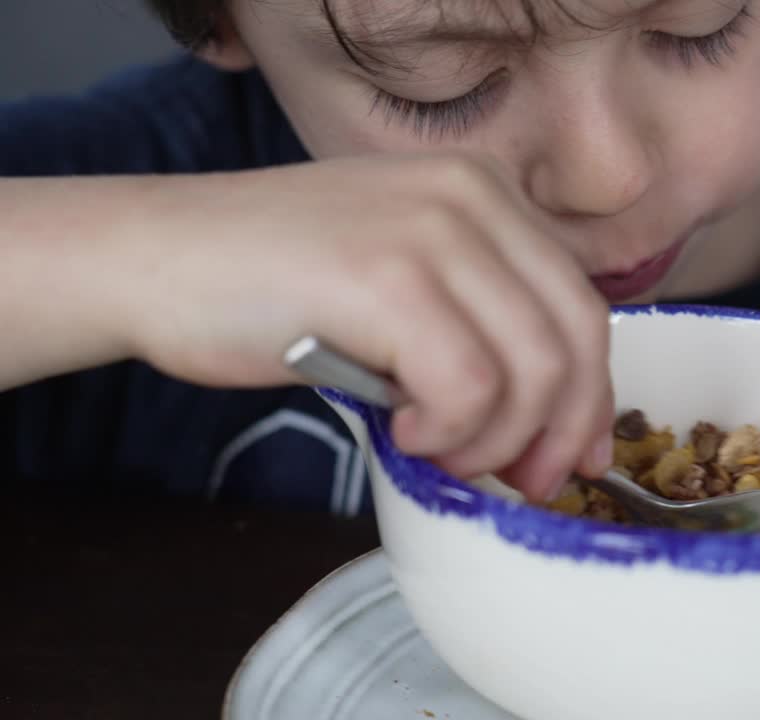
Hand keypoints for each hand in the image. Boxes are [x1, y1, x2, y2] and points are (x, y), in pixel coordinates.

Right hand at [115, 153, 612, 499]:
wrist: (155, 258)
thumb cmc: (274, 285)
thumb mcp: (404, 279)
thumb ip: (480, 322)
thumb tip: (553, 424)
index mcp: (486, 194)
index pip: (581, 307)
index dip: (590, 396)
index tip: (574, 455)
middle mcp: (471, 198)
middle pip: (573, 340)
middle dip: (557, 431)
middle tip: (516, 480)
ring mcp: (431, 231)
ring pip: (531, 371)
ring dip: (493, 440)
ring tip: (438, 452)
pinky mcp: (386, 277)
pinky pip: (468, 386)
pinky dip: (446, 432)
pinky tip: (400, 432)